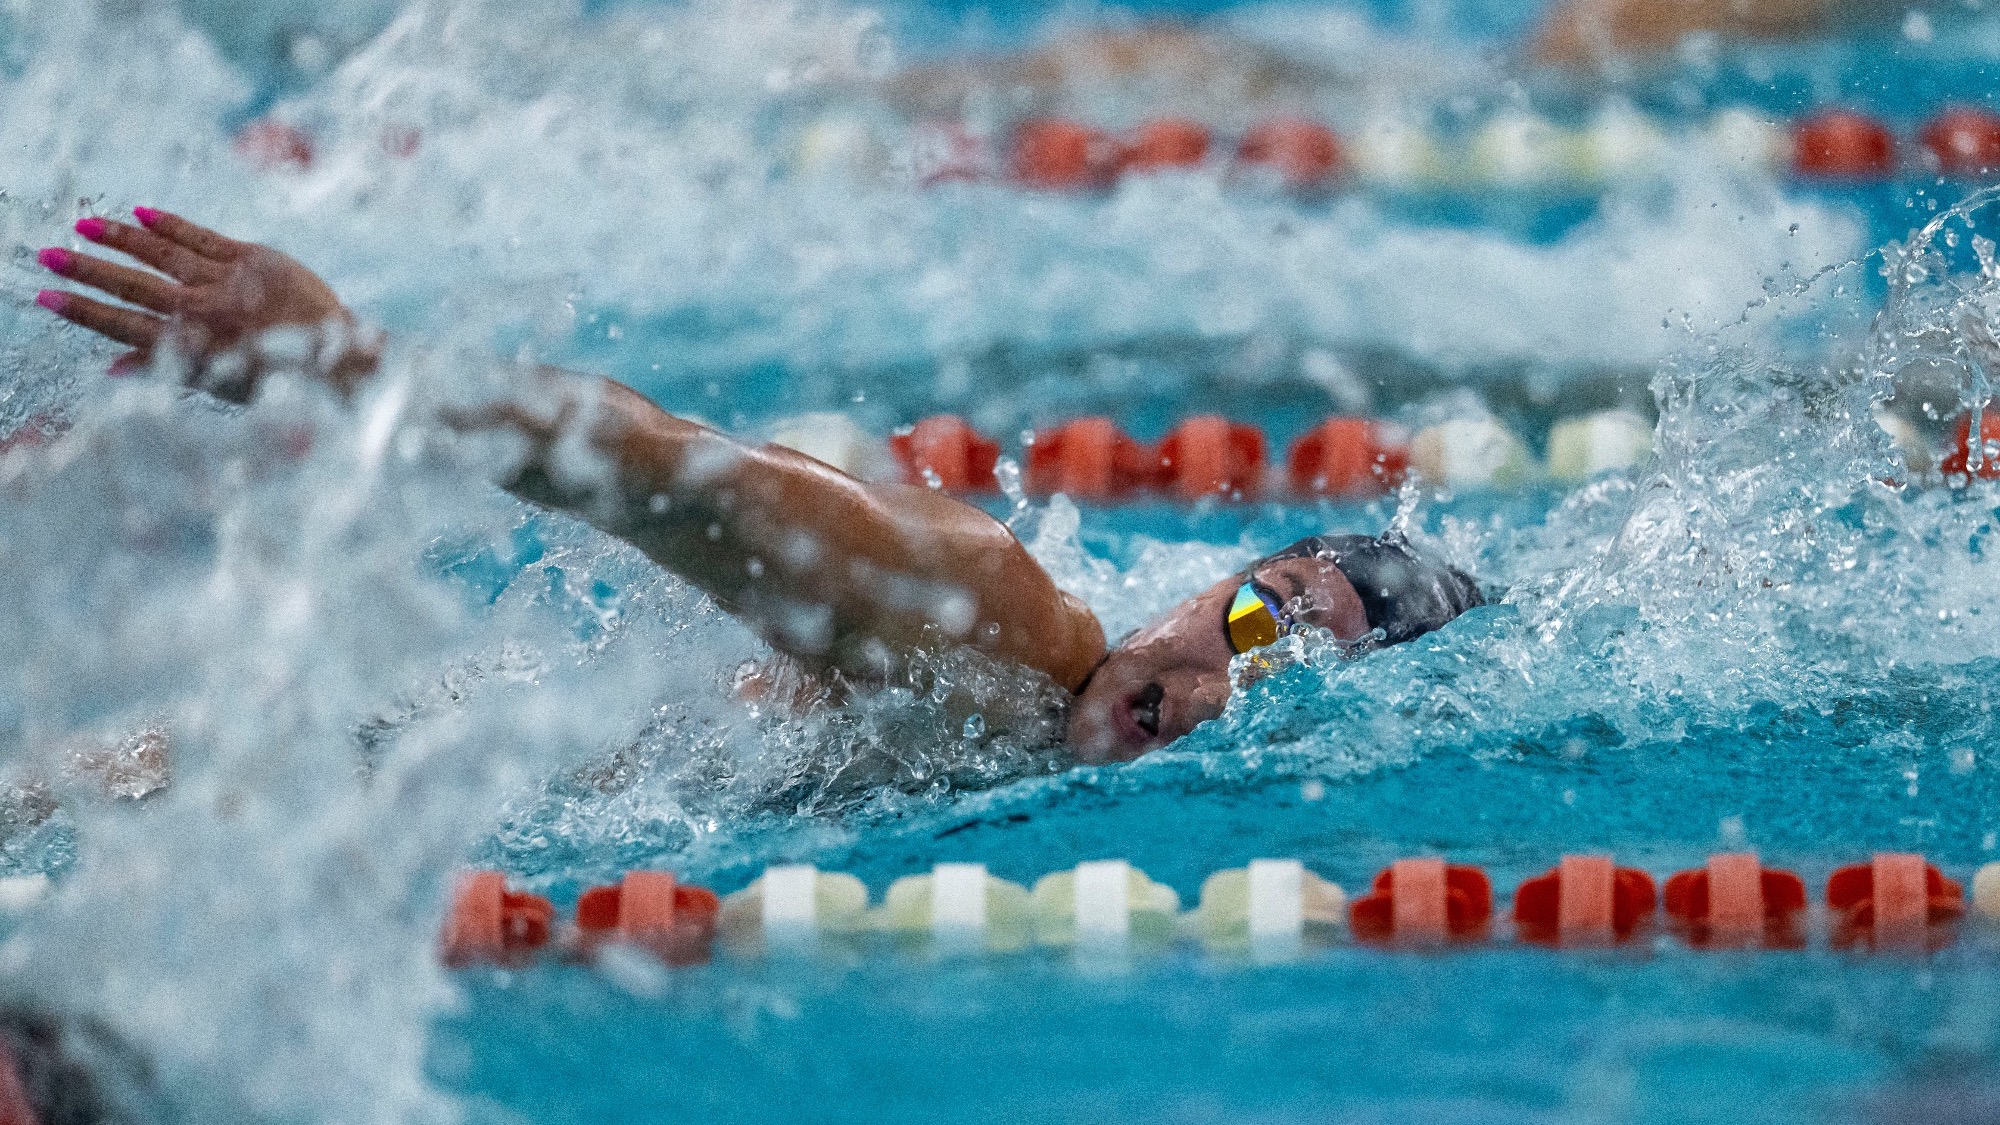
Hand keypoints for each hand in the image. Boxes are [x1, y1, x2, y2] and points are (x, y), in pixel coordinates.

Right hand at [35, 208, 375, 400]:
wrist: (341, 360)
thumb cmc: (278, 377)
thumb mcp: (221, 384)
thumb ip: (167, 368)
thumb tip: (111, 368)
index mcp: (196, 348)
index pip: (126, 326)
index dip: (84, 310)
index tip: (47, 297)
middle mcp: (208, 313)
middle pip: (135, 286)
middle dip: (87, 271)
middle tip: (48, 256)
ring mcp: (231, 282)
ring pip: (164, 255)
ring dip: (120, 239)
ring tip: (84, 225)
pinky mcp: (256, 259)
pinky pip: (204, 238)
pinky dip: (171, 226)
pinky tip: (142, 213)